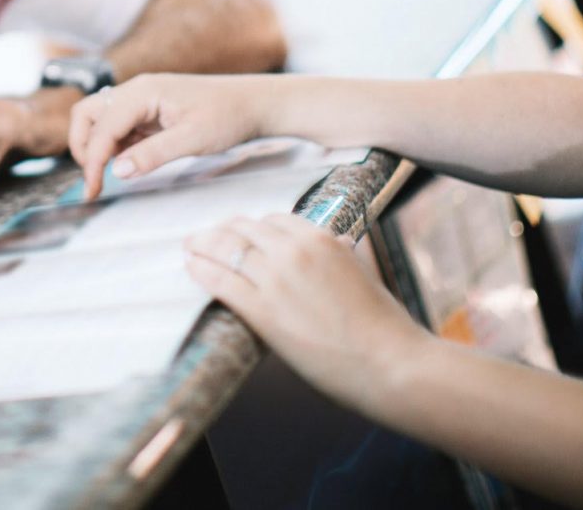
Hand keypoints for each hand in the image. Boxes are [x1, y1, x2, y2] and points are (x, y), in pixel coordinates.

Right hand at [68, 73, 274, 200]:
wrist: (254, 104)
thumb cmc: (229, 116)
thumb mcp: (193, 140)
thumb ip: (152, 154)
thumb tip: (116, 170)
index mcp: (143, 92)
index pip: (102, 126)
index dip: (92, 160)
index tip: (92, 190)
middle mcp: (136, 91)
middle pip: (87, 114)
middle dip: (82, 147)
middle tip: (93, 180)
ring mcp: (141, 100)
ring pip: (99, 120)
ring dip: (96, 147)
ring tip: (106, 176)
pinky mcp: (148, 111)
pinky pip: (118, 127)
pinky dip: (113, 147)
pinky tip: (126, 165)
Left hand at [185, 214, 424, 409]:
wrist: (391, 362)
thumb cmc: (384, 326)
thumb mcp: (362, 275)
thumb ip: (340, 257)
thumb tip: (335, 245)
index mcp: (323, 238)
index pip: (275, 220)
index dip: (253, 227)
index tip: (242, 232)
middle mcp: (295, 250)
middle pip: (245, 229)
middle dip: (223, 231)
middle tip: (207, 237)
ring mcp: (276, 279)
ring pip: (227, 248)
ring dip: (204, 245)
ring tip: (190, 247)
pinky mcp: (263, 310)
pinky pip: (221, 280)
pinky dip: (201, 270)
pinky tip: (190, 267)